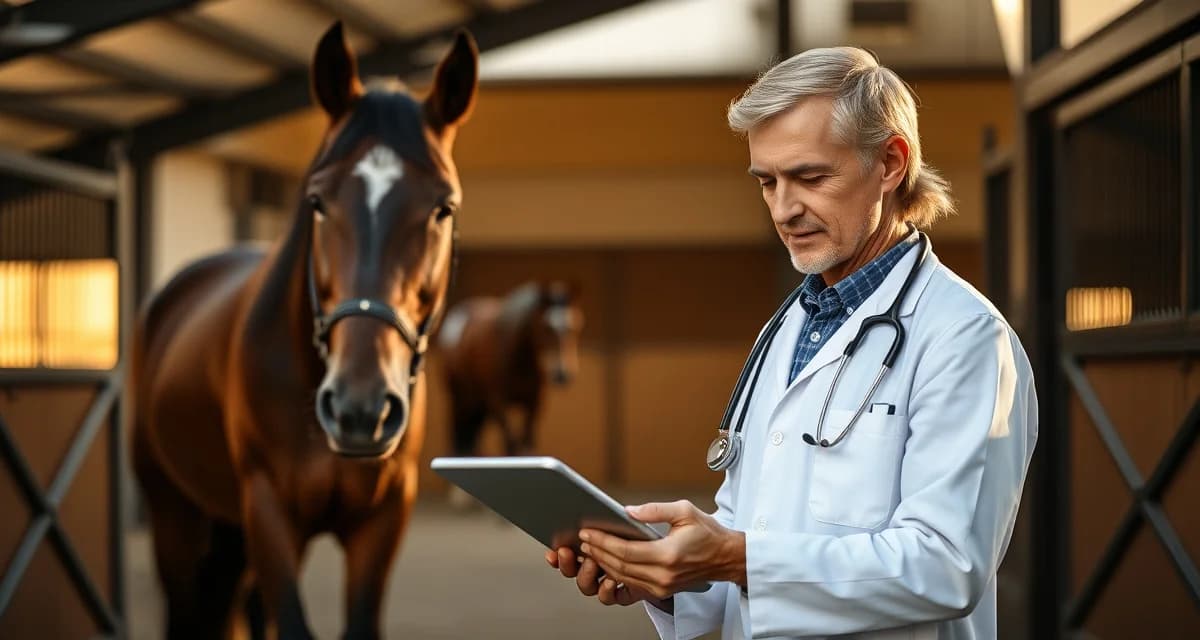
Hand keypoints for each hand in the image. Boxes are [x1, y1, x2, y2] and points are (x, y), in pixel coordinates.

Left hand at [578, 500, 745, 599]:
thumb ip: (654, 510)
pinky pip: (631, 585)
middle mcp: (663, 576)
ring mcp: (661, 587)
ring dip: (602, 564)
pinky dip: (615, 574)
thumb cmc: (708, 533)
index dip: (603, 542)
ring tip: (589, 549)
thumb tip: (627, 511)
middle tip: (582, 540)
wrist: (726, 558)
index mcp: (668, 555)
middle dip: (597, 552)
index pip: (625, 551)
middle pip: (619, 567)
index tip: (587, 532)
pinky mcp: (660, 592)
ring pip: (622, 578)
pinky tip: (605, 563)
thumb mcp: (684, 511)